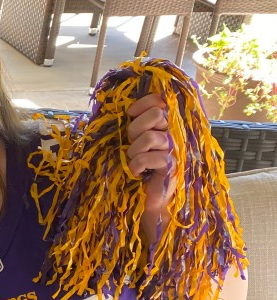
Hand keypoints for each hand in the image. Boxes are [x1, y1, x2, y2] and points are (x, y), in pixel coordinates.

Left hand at [125, 92, 174, 232]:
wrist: (146, 198)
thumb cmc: (138, 168)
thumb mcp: (133, 142)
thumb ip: (134, 125)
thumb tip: (125, 110)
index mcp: (164, 125)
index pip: (159, 101)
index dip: (143, 104)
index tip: (130, 115)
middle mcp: (173, 134)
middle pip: (156, 115)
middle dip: (136, 129)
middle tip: (132, 144)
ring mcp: (175, 150)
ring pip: (151, 137)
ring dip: (135, 150)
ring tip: (134, 161)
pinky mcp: (172, 167)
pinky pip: (149, 158)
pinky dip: (135, 166)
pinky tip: (136, 173)